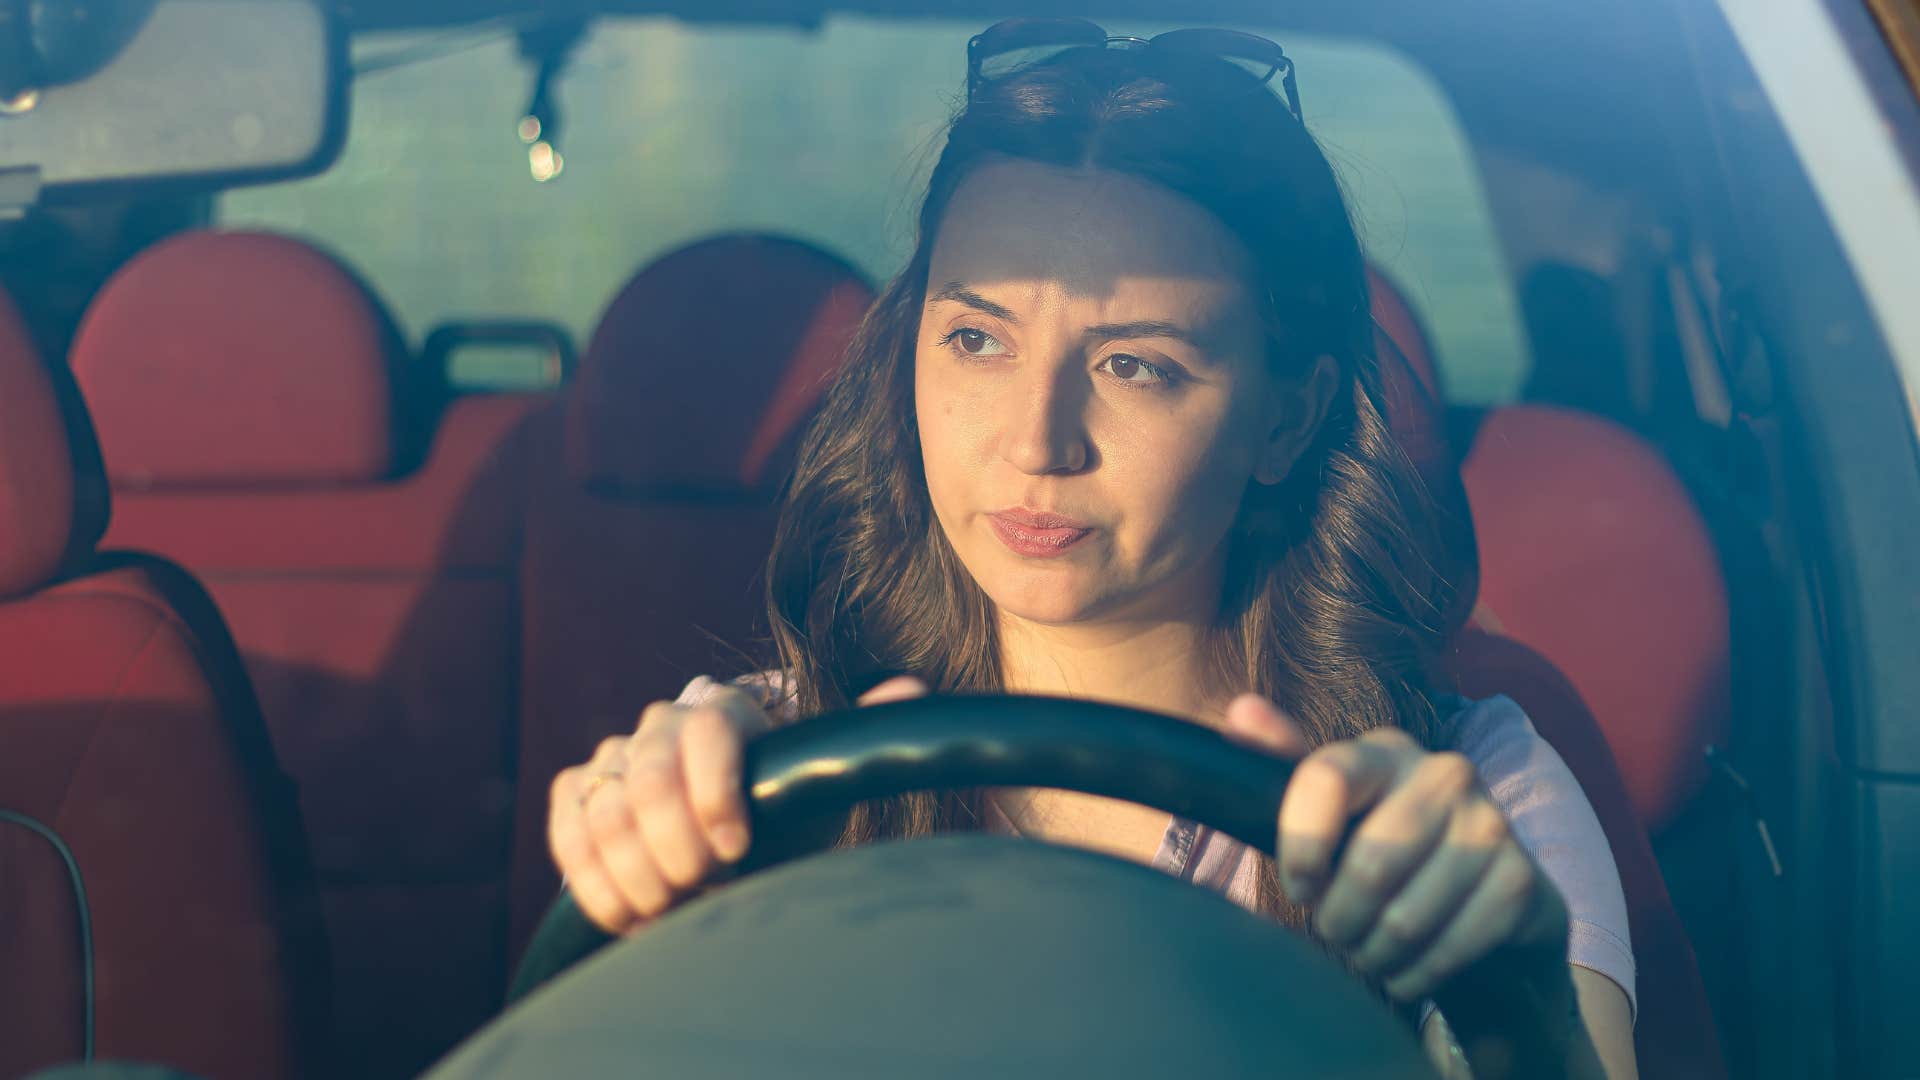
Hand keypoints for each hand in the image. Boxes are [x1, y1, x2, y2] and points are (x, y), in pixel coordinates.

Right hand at [548, 675, 928, 933]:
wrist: (733, 845)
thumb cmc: (785, 817)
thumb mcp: (825, 784)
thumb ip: (857, 736)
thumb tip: (910, 684)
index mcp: (725, 711)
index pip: (708, 734)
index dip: (715, 795)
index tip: (738, 851)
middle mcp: (661, 722)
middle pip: (649, 779)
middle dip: (676, 849)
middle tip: (705, 889)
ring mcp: (614, 757)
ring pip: (606, 814)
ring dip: (638, 876)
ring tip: (674, 909)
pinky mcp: (575, 794)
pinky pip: (569, 834)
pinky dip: (596, 883)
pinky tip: (630, 913)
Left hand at [1223, 694, 1568, 1001]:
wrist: (1485, 901)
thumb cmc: (1386, 851)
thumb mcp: (1332, 811)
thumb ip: (1284, 764)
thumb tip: (1242, 711)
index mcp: (1385, 750)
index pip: (1326, 778)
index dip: (1301, 845)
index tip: (1299, 886)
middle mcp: (1445, 773)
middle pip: (1367, 865)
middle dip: (1339, 919)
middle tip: (1337, 930)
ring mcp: (1490, 824)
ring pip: (1403, 919)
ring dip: (1373, 954)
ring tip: (1369, 950)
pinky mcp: (1519, 882)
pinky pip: (1446, 951)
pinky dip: (1414, 976)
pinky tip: (1407, 968)